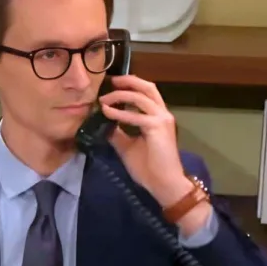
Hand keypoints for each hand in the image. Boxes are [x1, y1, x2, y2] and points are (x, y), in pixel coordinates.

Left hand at [97, 75, 194, 208]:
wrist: (163, 184)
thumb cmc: (149, 168)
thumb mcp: (127, 146)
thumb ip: (118, 132)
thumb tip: (103, 121)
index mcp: (157, 117)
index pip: (146, 94)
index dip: (130, 87)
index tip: (112, 87)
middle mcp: (162, 114)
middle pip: (147, 88)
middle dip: (129, 81)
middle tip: (111, 81)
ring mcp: (162, 119)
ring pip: (141, 97)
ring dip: (120, 95)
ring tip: (104, 99)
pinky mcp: (158, 127)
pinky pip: (136, 116)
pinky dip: (120, 113)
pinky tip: (107, 112)